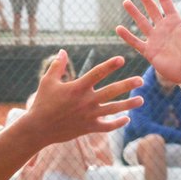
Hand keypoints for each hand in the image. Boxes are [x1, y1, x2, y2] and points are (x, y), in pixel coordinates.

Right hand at [20, 50, 143, 145]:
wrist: (38, 129)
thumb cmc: (42, 103)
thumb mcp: (47, 81)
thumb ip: (57, 65)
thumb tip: (63, 51)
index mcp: (77, 88)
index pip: (97, 73)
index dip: (110, 65)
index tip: (122, 59)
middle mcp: (86, 101)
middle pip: (111, 91)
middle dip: (128, 85)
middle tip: (141, 80)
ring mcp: (89, 116)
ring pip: (113, 109)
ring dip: (129, 104)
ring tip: (141, 100)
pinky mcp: (88, 128)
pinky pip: (107, 126)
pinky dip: (117, 123)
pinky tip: (127, 118)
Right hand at [117, 0, 180, 84]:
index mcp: (175, 22)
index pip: (166, 3)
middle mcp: (163, 28)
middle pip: (152, 10)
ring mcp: (155, 39)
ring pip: (142, 23)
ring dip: (134, 13)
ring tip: (126, 2)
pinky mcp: (149, 51)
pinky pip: (136, 42)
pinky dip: (127, 36)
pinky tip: (118, 28)